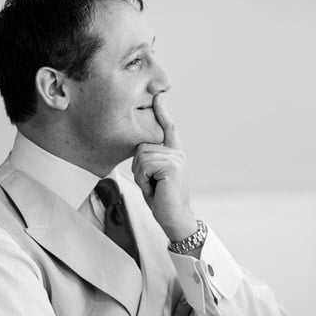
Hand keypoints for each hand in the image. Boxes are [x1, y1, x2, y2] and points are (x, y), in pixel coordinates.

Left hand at [132, 94, 196, 240]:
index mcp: (175, 153)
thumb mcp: (155, 175)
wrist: (174, 219)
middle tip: (151, 183)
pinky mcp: (172, 166)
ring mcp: (176, 158)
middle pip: (142, 146)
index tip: (158, 97)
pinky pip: (144, 165)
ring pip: (141, 156)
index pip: (169, 128)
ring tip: (153, 187)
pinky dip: (143, 180)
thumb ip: (151, 159)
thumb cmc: (162, 200)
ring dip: (140, 175)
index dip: (162, 112)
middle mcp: (177, 153)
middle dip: (138, 167)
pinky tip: (155, 189)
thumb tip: (142, 147)